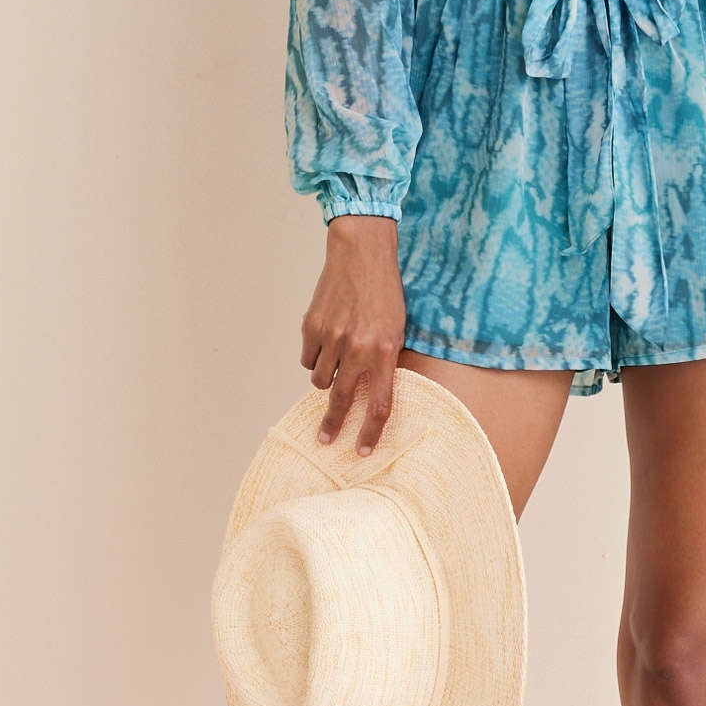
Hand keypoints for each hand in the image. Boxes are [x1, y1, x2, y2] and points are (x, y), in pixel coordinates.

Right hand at [300, 215, 407, 455]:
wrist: (361, 254)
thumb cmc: (385, 292)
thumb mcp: (397, 329)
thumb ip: (384, 361)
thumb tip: (370, 393)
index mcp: (383, 351)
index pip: (379, 404)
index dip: (370, 433)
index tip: (362, 450)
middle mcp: (356, 349)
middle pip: (342, 400)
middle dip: (333, 425)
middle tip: (325, 439)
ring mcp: (331, 338)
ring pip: (321, 380)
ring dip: (327, 380)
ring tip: (336, 363)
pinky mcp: (312, 327)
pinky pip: (308, 359)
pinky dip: (315, 358)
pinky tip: (325, 344)